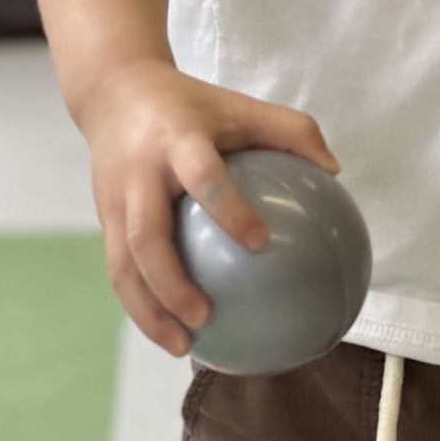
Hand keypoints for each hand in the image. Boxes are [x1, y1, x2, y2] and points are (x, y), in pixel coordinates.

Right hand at [77, 56, 339, 355]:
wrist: (114, 94)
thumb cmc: (194, 106)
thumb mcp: (241, 106)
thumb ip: (291, 131)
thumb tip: (334, 171)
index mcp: (177, 141)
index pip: (202, 177)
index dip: (228, 209)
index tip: (261, 243)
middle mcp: (139, 175)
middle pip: (147, 236)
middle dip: (171, 283)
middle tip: (206, 316)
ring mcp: (115, 201)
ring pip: (123, 265)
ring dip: (148, 311)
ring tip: (183, 346)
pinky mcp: (105, 220)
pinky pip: (119, 270)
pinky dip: (142, 307)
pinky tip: (174, 333)